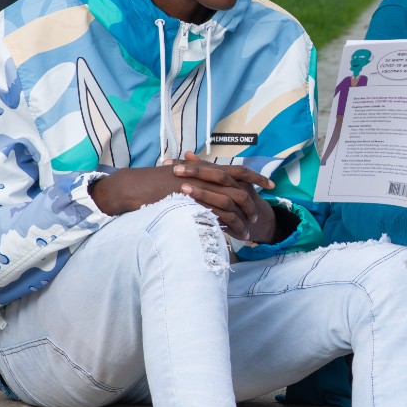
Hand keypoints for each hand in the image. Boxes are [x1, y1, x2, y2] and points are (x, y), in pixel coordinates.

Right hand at [89, 153, 277, 241]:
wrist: (136, 186)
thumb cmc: (154, 181)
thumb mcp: (178, 173)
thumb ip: (194, 174)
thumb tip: (203, 178)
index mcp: (207, 169)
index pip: (238, 170)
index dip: (256, 177)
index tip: (270, 184)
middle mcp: (207, 178)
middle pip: (240, 190)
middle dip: (252, 205)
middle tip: (257, 217)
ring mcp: (201, 191)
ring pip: (231, 206)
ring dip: (241, 221)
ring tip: (246, 234)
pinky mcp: (194, 206)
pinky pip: (216, 217)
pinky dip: (226, 227)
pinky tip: (230, 237)